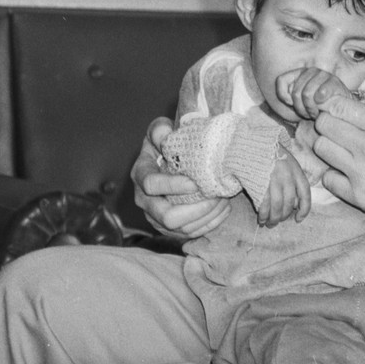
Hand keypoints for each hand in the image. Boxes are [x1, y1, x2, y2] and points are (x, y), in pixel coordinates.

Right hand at [131, 118, 229, 239]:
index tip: (195, 182)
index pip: (151, 185)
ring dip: (206, 216)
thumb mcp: (160, 130)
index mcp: (141, 174)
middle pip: (166, 217)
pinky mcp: (170, 228)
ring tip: (224, 200)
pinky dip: (210, 223)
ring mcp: (156, 217)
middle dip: (196, 209)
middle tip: (216, 195)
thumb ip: (160, 130)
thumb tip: (165, 134)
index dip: (173, 186)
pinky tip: (224, 209)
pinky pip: (191, 233)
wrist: (170, 158)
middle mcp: (144, 200)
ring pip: (182, 229)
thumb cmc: (167, 142)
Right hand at [257, 146, 311, 226]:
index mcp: (296, 171)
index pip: (305, 193)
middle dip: (283, 216)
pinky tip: (261, 219)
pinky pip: (264, 204)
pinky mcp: (260, 183)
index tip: (299, 219)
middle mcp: (287, 176)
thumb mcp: (288, 163)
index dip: (304, 209)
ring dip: (273, 219)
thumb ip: (294, 181)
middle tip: (277, 222)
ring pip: (277, 206)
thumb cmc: (272, 156)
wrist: (253, 144)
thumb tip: (295, 204)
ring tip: (269, 224)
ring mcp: (273, 180)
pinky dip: (263, 214)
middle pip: (289, 203)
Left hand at [276, 68, 350, 119]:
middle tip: (308, 114)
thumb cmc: (316, 108)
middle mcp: (310, 71)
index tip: (292, 105)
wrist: (340, 112)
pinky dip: (320, 105)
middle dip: (300, 108)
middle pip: (295, 92)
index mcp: (298, 74)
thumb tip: (288, 98)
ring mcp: (323, 74)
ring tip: (316, 113)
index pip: (281, 80)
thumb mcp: (296, 104)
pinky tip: (324, 109)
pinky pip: (320, 93)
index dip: (284, 96)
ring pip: (306, 94)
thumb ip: (285, 96)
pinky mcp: (334, 81)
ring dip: (310, 110)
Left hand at [313, 94, 364, 241]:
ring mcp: (360, 173)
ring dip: (328, 146)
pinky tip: (346, 173)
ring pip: (322, 149)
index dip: (333, 104)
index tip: (335, 108)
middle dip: (327, 122)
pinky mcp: (358, 197)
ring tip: (341, 149)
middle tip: (337, 128)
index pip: (339, 106)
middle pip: (324, 125)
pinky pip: (328, 179)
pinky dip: (333, 174)